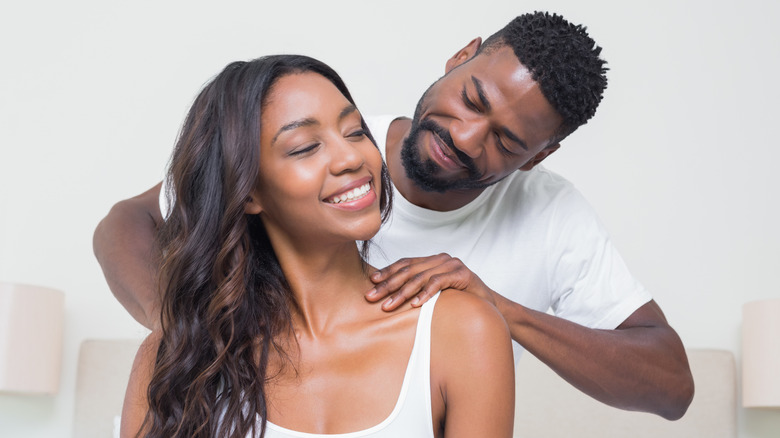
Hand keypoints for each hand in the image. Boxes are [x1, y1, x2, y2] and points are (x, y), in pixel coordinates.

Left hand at [366, 253, 496, 310]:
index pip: (405, 263)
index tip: (371, 282)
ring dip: (402, 293)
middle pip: (408, 270)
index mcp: (432, 260)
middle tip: (371, 297)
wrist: (490, 306)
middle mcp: (441, 259)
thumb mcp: (436, 294)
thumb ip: (419, 289)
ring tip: (388, 306)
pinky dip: (425, 294)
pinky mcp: (462, 274)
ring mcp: (452, 265)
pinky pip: (438, 283)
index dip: (387, 271)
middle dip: (388, 284)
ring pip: (420, 277)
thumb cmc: (460, 302)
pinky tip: (414, 305)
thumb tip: (390, 297)